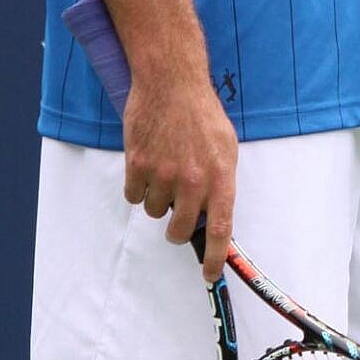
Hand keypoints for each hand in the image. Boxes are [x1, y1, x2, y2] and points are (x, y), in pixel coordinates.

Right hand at [122, 59, 237, 282]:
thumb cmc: (202, 115)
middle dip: (176, 229)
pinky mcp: (137, 165)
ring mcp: (163, 174)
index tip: (209, 275)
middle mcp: (192, 180)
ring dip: (157, 200)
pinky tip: (146, 166)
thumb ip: (220, 183)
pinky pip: (133, 196)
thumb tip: (212, 215)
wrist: (172, 84)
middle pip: (179, 228)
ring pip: (154, 212)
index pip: (219, 229)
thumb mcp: (226, 149)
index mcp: (220, 177)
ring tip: (164, 172)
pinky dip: (138, 187)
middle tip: (176, 216)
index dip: (214, 258)